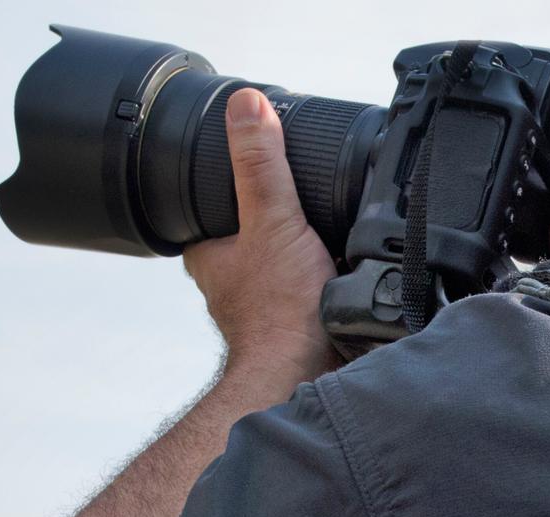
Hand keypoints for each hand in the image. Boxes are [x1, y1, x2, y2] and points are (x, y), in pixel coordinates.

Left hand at [184, 89, 338, 397]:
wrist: (308, 378)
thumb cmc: (280, 314)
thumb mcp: (273, 220)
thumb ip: (261, 164)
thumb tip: (246, 105)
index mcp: (207, 252)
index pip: (211, 201)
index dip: (234, 179)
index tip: (261, 162)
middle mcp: (228, 280)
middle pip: (248, 229)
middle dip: (275, 215)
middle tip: (303, 196)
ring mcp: (260, 304)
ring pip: (277, 259)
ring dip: (303, 248)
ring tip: (329, 234)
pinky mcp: (292, 323)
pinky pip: (305, 286)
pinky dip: (321, 275)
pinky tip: (342, 269)